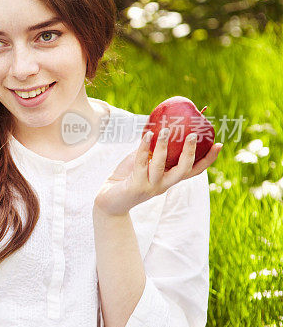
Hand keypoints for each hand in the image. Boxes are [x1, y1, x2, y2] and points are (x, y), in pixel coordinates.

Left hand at [93, 128, 222, 216]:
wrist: (108, 200)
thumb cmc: (128, 177)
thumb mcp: (145, 162)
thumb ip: (154, 150)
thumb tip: (162, 126)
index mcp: (170, 178)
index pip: (194, 170)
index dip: (208, 159)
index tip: (219, 144)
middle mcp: (164, 185)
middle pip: (183, 170)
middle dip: (190, 152)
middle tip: (193, 135)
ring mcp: (151, 186)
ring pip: (161, 165)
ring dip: (163, 146)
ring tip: (165, 130)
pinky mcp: (136, 186)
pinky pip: (141, 163)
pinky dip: (144, 147)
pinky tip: (146, 135)